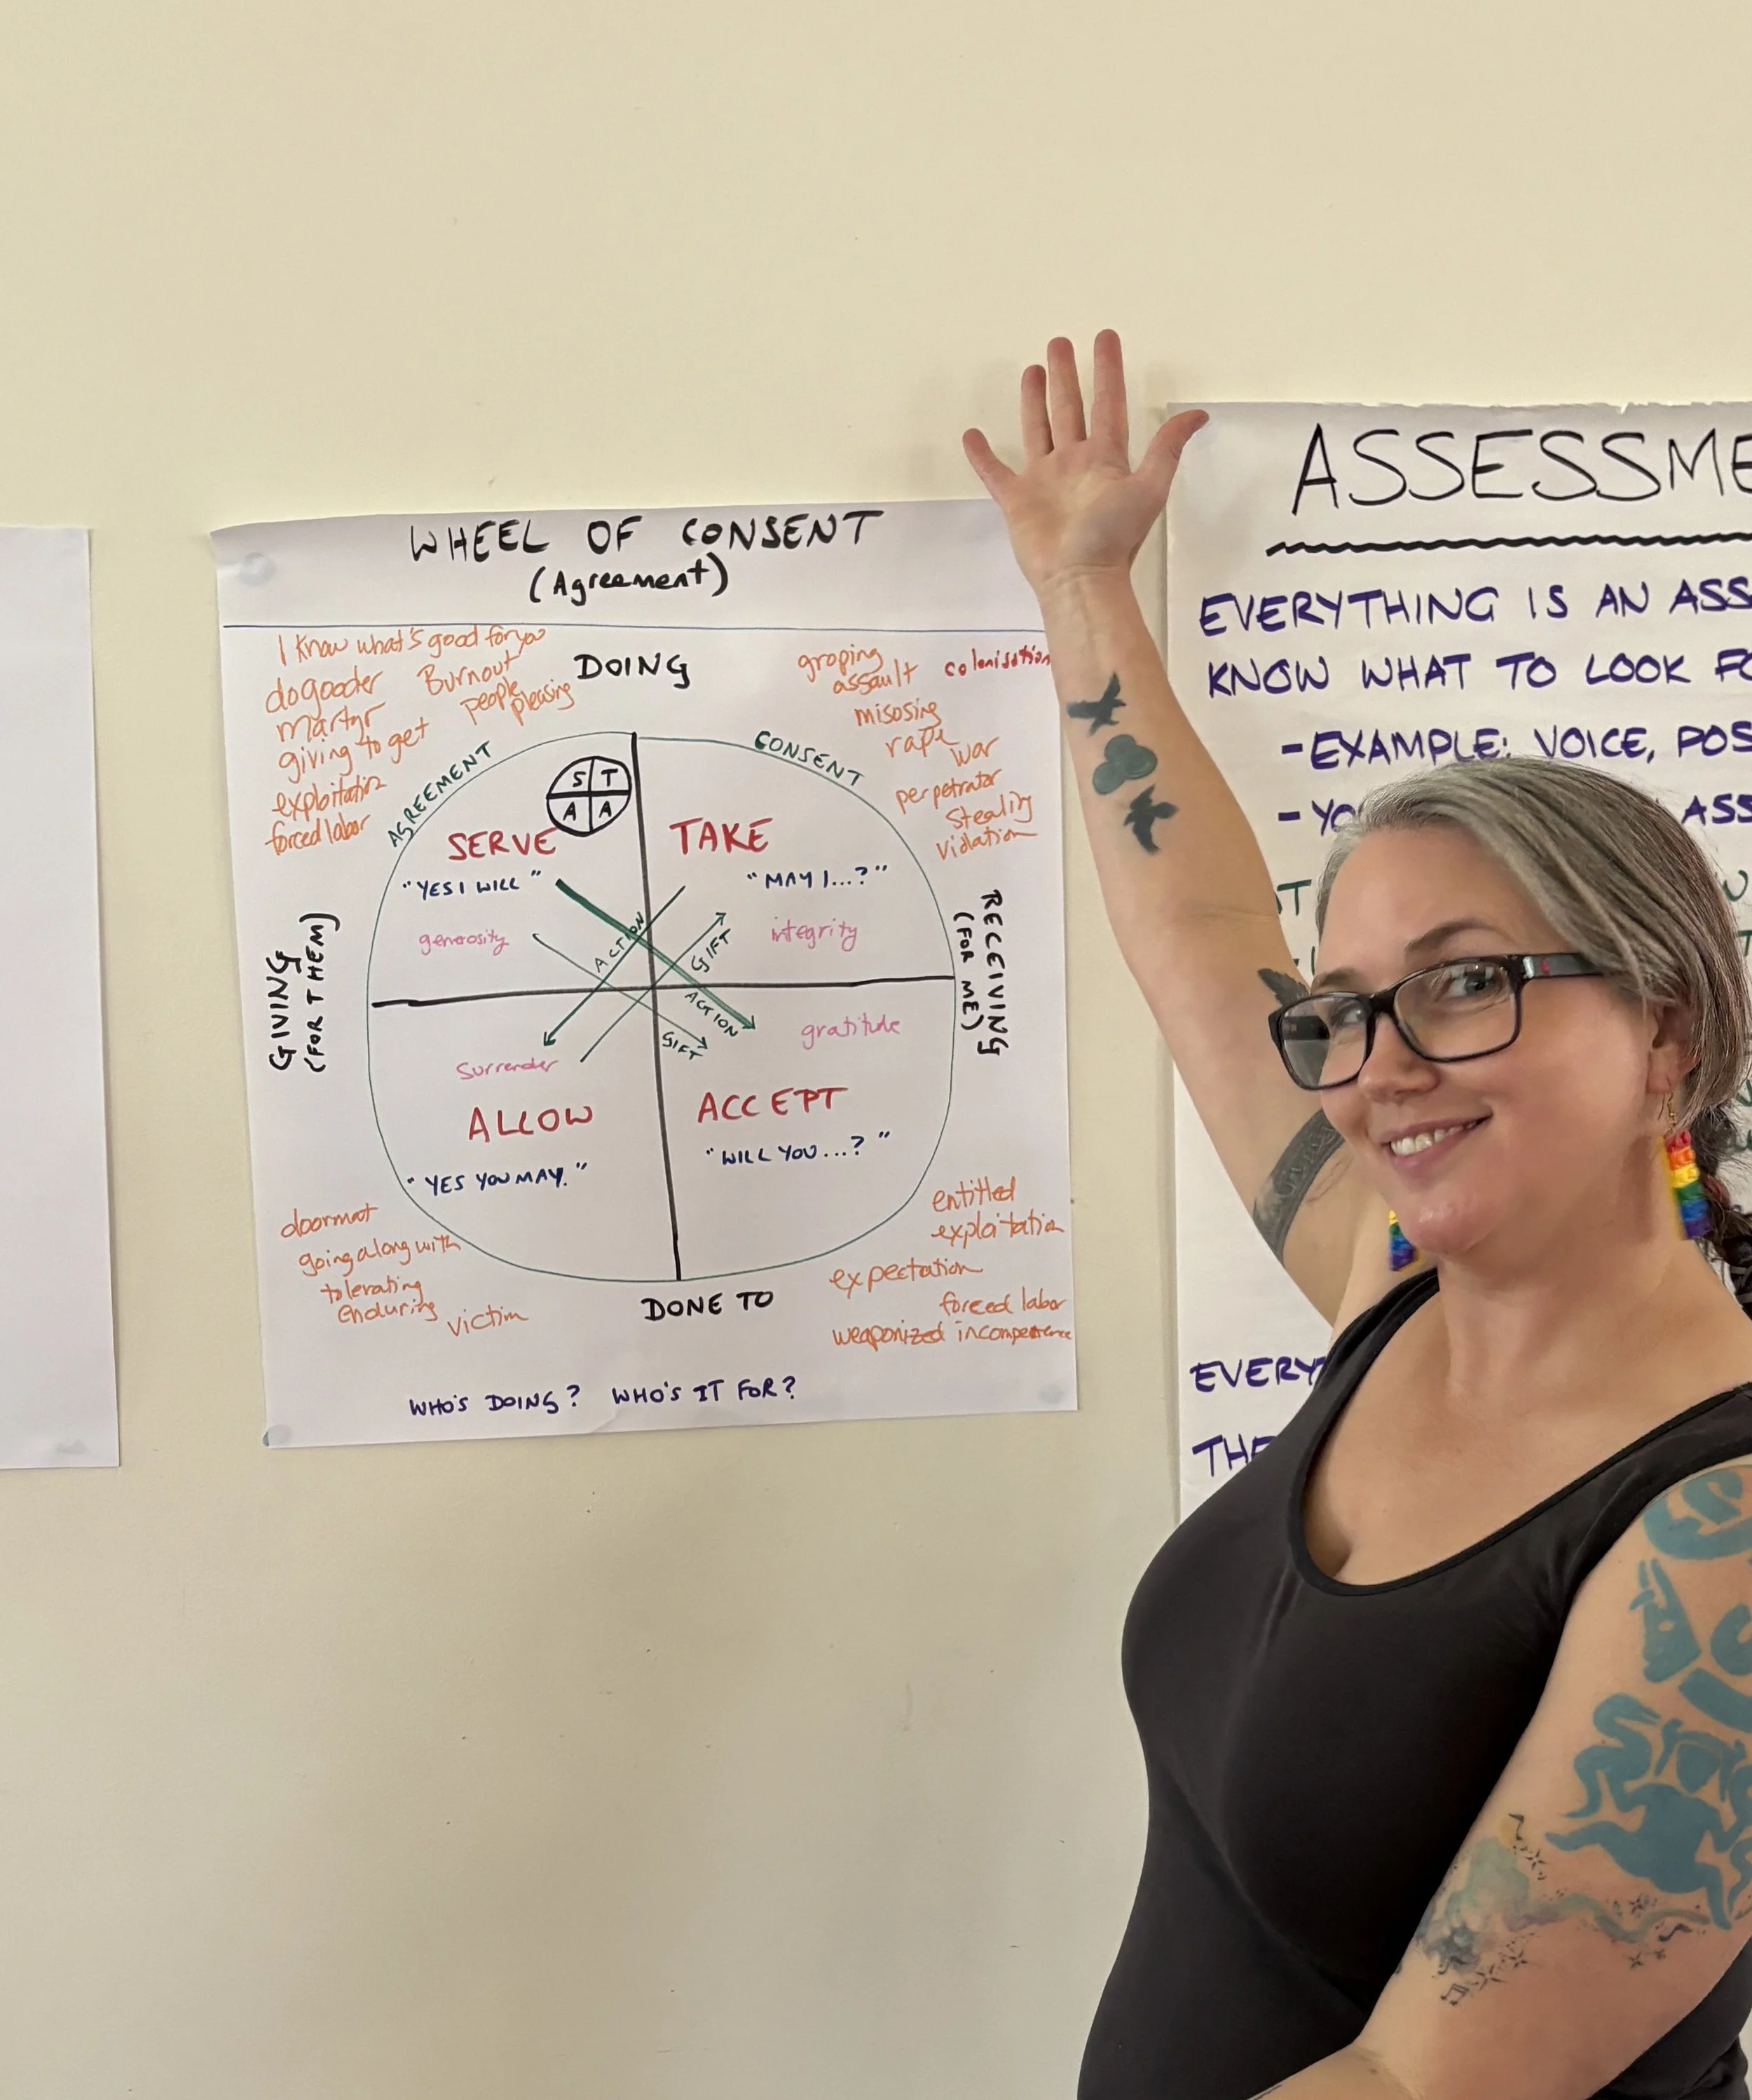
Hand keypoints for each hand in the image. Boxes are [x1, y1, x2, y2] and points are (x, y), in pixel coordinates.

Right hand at [963, 330, 1206, 599]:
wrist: (1079, 577)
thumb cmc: (1114, 538)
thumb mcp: (1150, 487)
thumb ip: (1167, 448)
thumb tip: (1199, 415)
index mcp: (1105, 459)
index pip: (1107, 403)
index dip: (1108, 371)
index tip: (1105, 339)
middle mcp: (1074, 464)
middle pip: (1069, 409)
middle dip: (1065, 376)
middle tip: (1059, 344)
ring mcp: (1045, 481)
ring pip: (1037, 429)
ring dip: (1033, 401)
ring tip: (1031, 370)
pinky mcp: (1017, 500)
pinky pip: (995, 473)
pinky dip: (982, 456)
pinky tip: (973, 436)